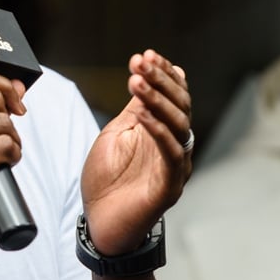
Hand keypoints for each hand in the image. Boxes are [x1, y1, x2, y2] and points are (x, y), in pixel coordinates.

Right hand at [0, 66, 27, 251]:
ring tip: (1, 155)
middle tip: (3, 138)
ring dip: (12, 139)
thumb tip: (17, 87)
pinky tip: (3, 165)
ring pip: (2, 122)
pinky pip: (5, 146)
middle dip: (8, 117)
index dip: (2, 83)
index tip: (15, 100)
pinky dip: (13, 155)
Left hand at [80, 49, 191, 255]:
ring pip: (178, 124)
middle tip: (141, 61)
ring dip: (157, 99)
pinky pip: (170, 153)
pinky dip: (158, 130)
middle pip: (179, 105)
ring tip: (137, 80)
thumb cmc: (107, 181)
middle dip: (160, 79)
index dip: (163, 73)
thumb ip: (134, 110)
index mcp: (162, 132)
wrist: (100, 224)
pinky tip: (142, 114)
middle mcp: (174, 146)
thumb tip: (145, 79)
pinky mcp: (169, 185)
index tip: (146, 54)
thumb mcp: (117, 135)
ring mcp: (175, 166)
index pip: (172, 95)